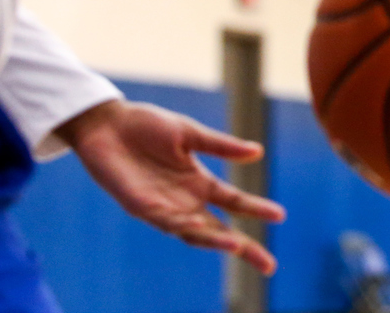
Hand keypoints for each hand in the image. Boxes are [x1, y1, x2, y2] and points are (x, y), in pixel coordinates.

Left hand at [56, 100, 285, 274]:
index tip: (280, 215)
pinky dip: (185, 228)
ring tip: (239, 246)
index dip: (256, 209)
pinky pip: (167, 223)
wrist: (108, 123)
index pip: (233, 202)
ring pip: (196, 232)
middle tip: (269, 266)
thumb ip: (221, 145)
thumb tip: (258, 152)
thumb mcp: (190, 133)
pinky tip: (201, 228)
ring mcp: (164, 206)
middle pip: (220, 229)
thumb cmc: (147, 125)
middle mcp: (184, 200)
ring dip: (217, 241)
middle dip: (244, 247)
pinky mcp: (141, 206)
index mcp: (198, 181)